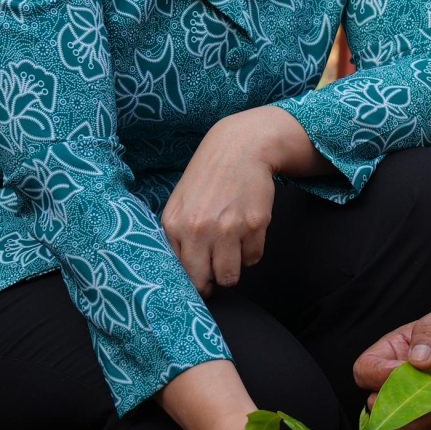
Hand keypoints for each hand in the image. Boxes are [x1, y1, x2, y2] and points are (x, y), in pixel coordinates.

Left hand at [163, 107, 312, 290]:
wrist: (240, 147)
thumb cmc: (208, 177)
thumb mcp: (180, 203)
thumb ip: (177, 236)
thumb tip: (184, 272)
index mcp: (175, 225)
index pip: (180, 273)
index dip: (192, 280)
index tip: (199, 280)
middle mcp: (199, 230)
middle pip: (205, 281)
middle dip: (211, 282)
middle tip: (216, 274)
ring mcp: (229, 229)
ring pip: (230, 276)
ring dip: (232, 270)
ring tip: (232, 253)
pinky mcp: (255, 225)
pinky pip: (254, 258)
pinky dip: (251, 253)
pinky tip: (246, 235)